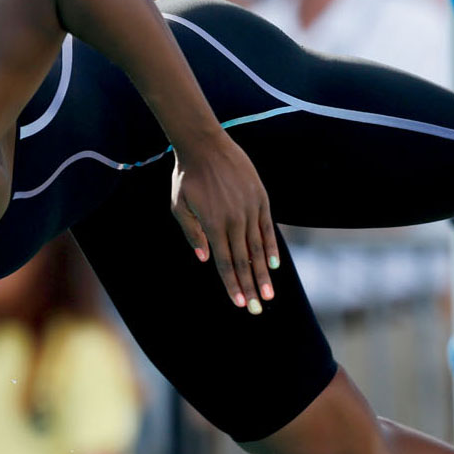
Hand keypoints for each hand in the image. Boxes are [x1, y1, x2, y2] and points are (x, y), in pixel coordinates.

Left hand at [171, 131, 278, 312]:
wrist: (205, 145)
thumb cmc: (187, 177)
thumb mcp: (179, 206)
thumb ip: (192, 233)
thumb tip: (205, 259)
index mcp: (213, 225)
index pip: (224, 263)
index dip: (232, 285)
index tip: (239, 303)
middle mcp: (234, 220)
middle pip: (243, 261)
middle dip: (251, 288)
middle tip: (257, 308)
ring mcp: (249, 209)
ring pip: (258, 249)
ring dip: (263, 274)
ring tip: (269, 294)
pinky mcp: (260, 199)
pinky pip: (267, 228)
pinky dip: (271, 248)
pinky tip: (274, 265)